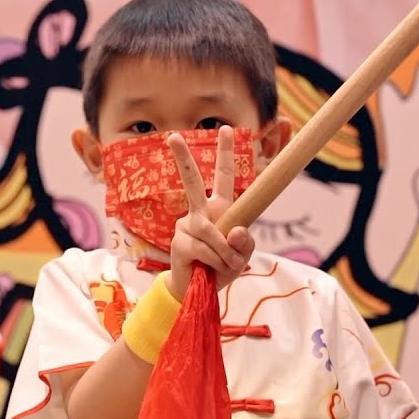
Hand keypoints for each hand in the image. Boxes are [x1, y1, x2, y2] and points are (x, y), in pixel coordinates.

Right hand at [167, 126, 255, 300]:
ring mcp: (186, 226)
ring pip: (211, 231)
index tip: (226, 128)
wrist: (196, 291)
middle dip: (183, 159)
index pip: (223, 177)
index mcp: (218, 208)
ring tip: (228, 265)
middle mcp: (199, 212)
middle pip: (192, 182)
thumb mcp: (241, 256)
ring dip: (224, 252)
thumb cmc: (220, 268)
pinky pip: (204, 248)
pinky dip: (215, 261)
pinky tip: (211, 269)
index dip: (225, 153)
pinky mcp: (179, 243)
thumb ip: (245, 243)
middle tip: (173, 136)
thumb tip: (235, 231)